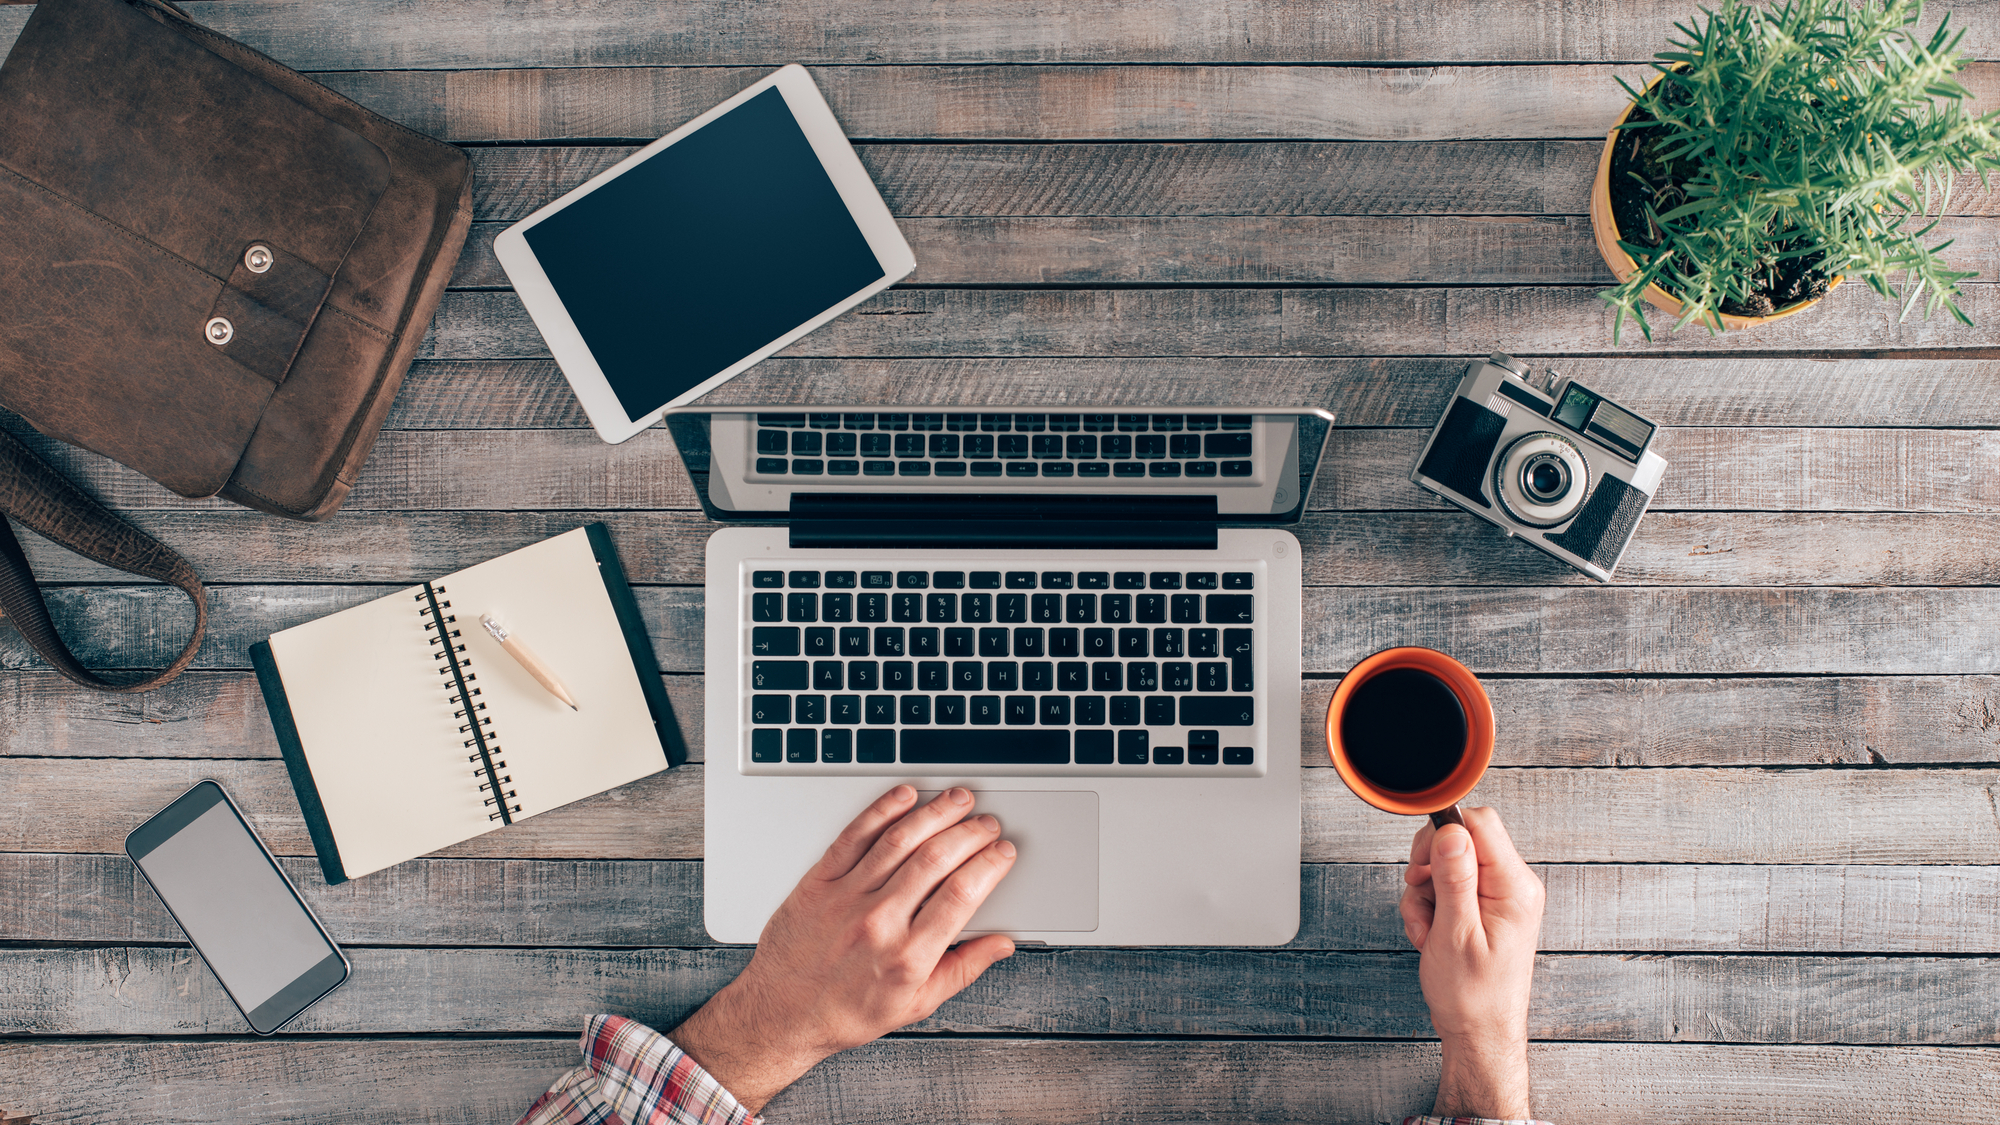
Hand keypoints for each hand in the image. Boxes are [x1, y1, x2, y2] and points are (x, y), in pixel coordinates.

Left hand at [669, 785, 1016, 1110]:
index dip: (989, 865)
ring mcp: (846, 897)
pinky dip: (882, 810)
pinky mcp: (819, 881)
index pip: (961, 894)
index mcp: (908, 956)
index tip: (1002, 852)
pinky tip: (903, 797)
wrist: (782, 1014)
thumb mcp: (916, 1005)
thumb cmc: (846, 1012)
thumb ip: (963, 969)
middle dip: (970, 834)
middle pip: (936, 859)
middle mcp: (878, 922)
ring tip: (957, 800)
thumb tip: (1001, 945)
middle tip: (987, 824)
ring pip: (900, 840)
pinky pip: (854, 836)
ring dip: (935, 812)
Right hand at [1400, 807, 1545, 1119]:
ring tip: (1427, 929)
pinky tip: (1430, 934)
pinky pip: (1448, 887)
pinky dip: (1429, 907)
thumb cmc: (1473, 995)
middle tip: (1419, 895)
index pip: (1479, 824)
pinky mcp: (1484, 908)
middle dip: (1428, 867)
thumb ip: (1454, 878)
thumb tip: (1449, 831)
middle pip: (1460, 840)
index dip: (1442, 835)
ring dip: (1424, 893)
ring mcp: (1498, 897)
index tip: (1422, 865)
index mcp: (1514, 887)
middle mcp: (1512, 886)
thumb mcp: (1455, 933)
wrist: (1479, 1032)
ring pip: (1447, 865)